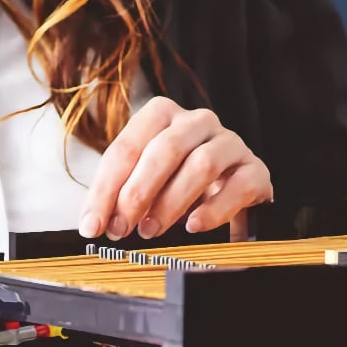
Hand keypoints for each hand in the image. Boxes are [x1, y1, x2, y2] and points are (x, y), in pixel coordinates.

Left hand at [79, 97, 273, 241]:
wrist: (231, 188)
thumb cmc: (178, 182)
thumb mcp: (144, 182)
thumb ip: (119, 196)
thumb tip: (93, 224)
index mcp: (162, 115)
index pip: (126, 148)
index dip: (105, 189)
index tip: (92, 225)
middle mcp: (197, 121)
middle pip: (164, 150)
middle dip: (137, 193)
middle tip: (121, 229)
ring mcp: (230, 143)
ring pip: (201, 164)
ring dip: (171, 202)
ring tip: (151, 231)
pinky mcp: (255, 169)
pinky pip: (238, 185)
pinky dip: (214, 209)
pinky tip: (194, 226)